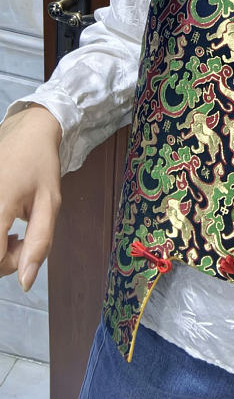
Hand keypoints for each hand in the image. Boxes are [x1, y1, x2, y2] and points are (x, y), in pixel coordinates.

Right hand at [0, 104, 62, 291]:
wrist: (26, 131)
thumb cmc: (40, 164)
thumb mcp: (50, 203)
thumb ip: (39, 243)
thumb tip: (26, 282)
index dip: (9, 264)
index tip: (27, 246)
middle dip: (0, 257)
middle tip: (19, 238)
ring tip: (9, 229)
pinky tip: (1, 218)